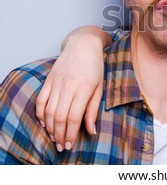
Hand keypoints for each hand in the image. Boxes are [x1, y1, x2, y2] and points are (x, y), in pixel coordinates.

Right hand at [35, 26, 109, 151]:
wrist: (83, 45)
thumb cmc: (95, 67)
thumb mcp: (99, 87)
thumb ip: (93, 109)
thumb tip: (91, 130)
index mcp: (84, 88)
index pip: (74, 117)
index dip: (71, 134)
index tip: (71, 144)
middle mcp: (68, 86)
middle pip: (60, 117)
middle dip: (60, 135)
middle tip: (62, 146)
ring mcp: (56, 82)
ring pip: (49, 111)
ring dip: (51, 128)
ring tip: (55, 138)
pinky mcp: (48, 80)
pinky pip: (41, 100)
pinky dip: (41, 114)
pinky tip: (45, 123)